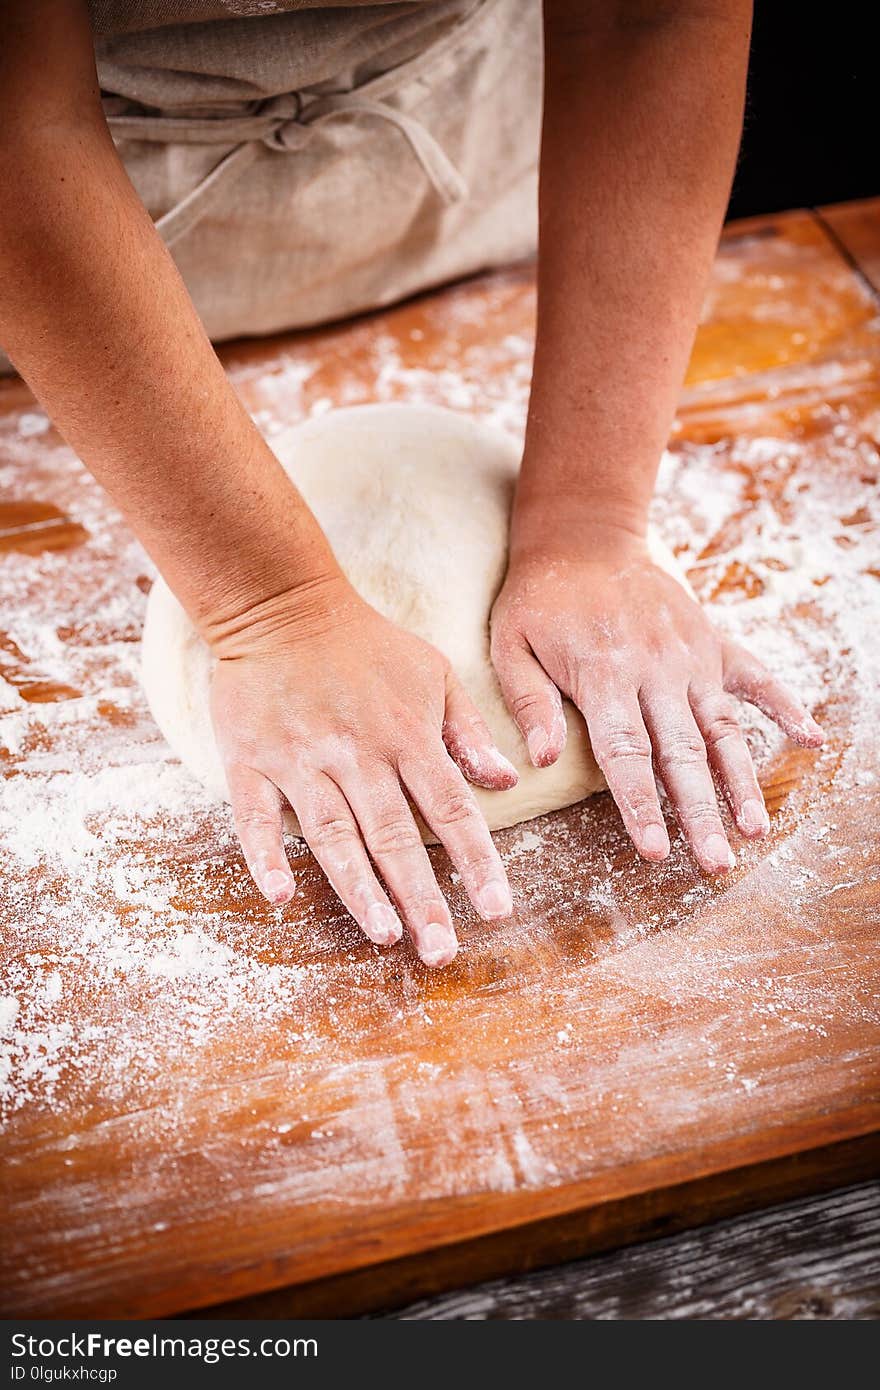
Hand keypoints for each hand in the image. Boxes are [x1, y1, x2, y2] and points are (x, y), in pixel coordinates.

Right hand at [210, 577, 516, 965]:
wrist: (281, 603)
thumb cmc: (367, 645)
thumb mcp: (434, 673)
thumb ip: (468, 732)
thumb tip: (508, 783)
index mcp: (407, 736)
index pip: (452, 809)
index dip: (477, 862)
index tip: (498, 910)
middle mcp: (357, 754)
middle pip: (395, 835)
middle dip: (422, 897)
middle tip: (441, 952)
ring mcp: (300, 759)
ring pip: (333, 834)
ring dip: (358, 888)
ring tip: (384, 934)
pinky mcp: (250, 760)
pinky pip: (256, 817)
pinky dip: (267, 856)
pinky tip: (281, 897)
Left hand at [490, 532, 823, 873]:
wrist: (584, 536)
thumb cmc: (541, 598)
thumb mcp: (512, 645)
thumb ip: (530, 703)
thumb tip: (541, 761)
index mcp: (604, 675)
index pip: (626, 754)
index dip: (642, 806)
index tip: (655, 852)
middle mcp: (657, 669)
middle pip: (683, 754)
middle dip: (700, 813)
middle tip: (715, 864)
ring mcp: (692, 656)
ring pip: (723, 728)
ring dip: (741, 781)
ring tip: (755, 829)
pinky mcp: (713, 642)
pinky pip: (757, 677)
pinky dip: (787, 706)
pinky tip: (812, 739)